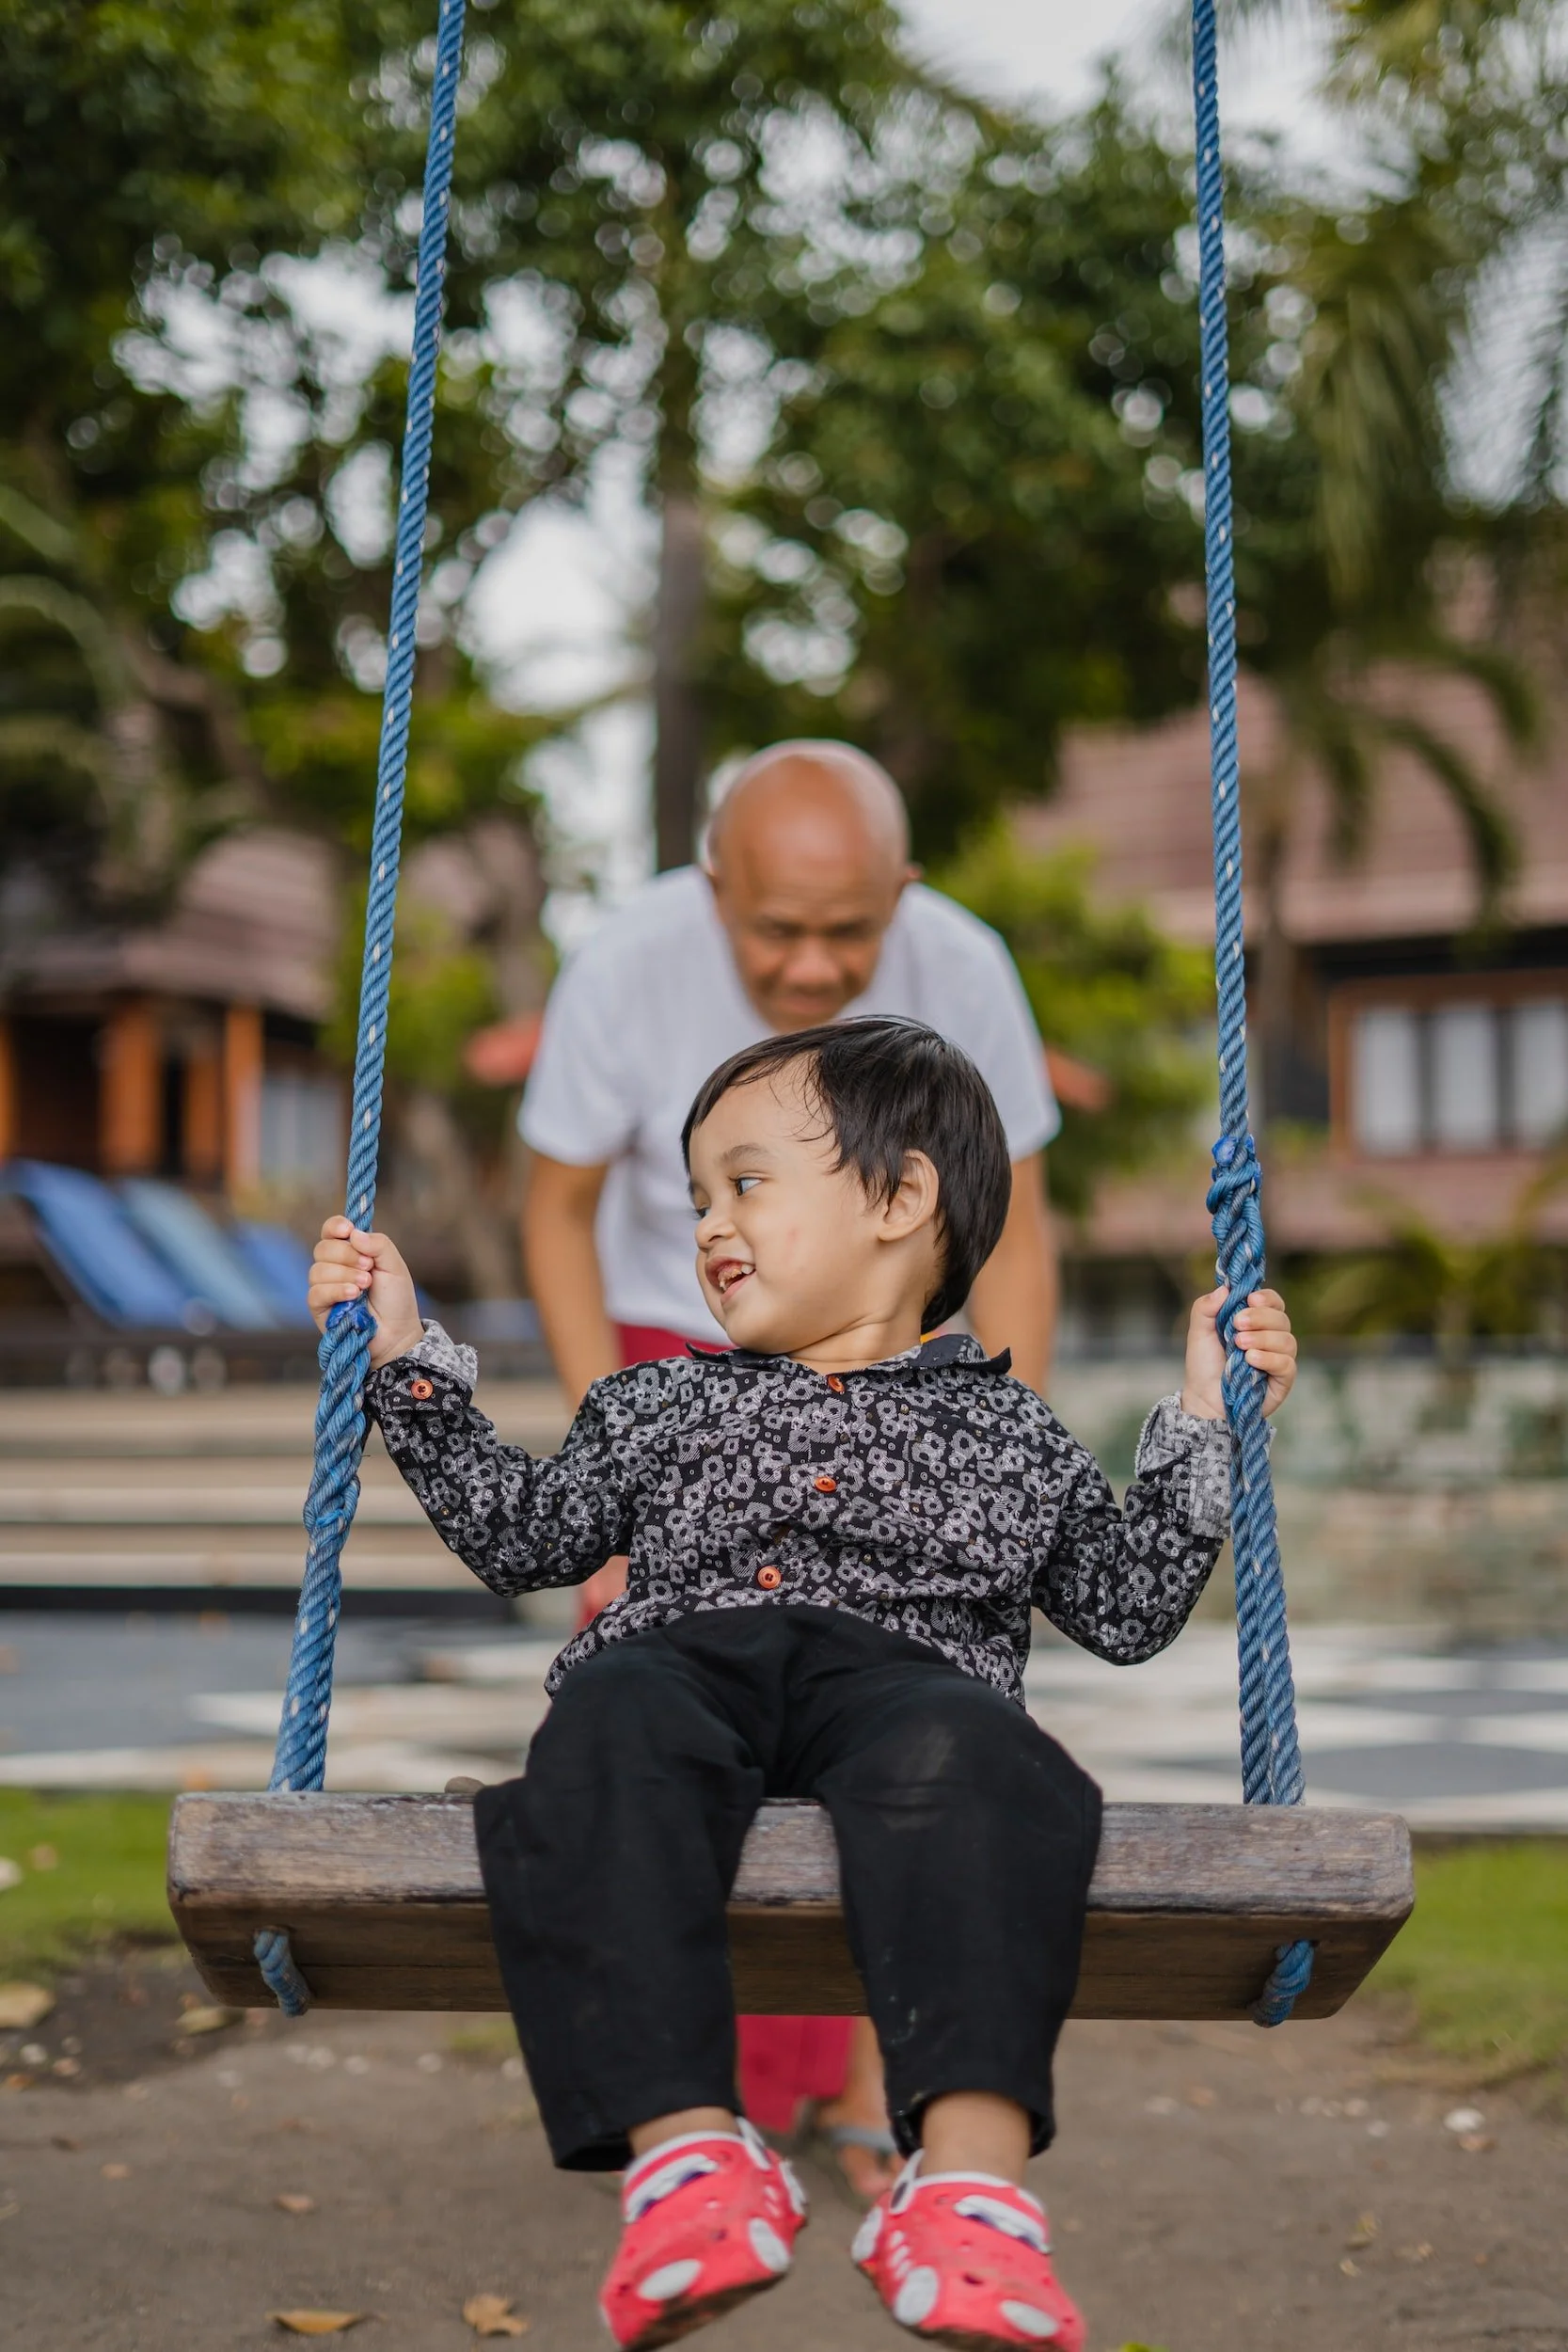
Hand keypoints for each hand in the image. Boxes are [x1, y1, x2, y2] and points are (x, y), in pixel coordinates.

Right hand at [308, 1218, 424, 1369]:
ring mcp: (324, 1287)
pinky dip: (336, 1290)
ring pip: (317, 1270)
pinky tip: (353, 1296)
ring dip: (344, 1275)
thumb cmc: (396, 1299)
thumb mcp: (395, 1266)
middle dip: (347, 1255)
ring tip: (365, 1285)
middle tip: (369, 1268)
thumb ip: (379, 1244)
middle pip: (323, 1248)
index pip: (331, 1230)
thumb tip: (353, 1233)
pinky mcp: (319, 1308)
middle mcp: (333, 1267)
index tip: (348, 1230)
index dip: (335, 1226)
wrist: (397, 1333)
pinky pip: (316, 1292)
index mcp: (351, 1252)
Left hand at [1181, 1284, 1296, 1421]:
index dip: (1267, 1298)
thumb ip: (1206, 1307)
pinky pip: (1287, 1364)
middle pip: (1282, 1319)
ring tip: (1240, 1344)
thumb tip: (1225, 1288)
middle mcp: (1272, 1338)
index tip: (1250, 1299)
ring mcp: (1279, 1359)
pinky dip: (1270, 1359)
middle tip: (1237, 1324)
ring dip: (1263, 1338)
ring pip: (1287, 1340)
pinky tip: (1251, 1359)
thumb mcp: (1199, 1332)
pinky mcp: (1282, 1381)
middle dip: (1260, 1318)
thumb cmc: (1204, 1365)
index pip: (1274, 1303)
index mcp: (1256, 1323)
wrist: (1203, 1399)